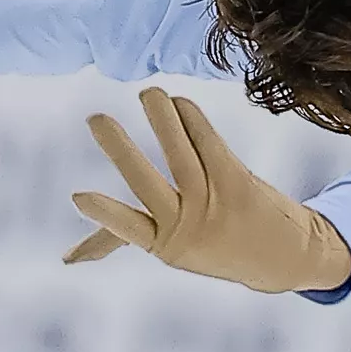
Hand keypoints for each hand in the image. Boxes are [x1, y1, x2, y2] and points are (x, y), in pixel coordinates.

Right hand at [66, 87, 350, 293]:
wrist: (284, 257)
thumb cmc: (213, 246)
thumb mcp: (169, 250)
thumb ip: (119, 240)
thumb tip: (66, 259)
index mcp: (164, 244)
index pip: (128, 230)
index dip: (105, 215)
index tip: (77, 197)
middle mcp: (187, 225)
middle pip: (147, 183)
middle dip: (120, 150)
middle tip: (95, 119)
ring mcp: (213, 202)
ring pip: (180, 155)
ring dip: (162, 120)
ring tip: (147, 93)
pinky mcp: (237, 180)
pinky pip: (209, 143)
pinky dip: (191, 119)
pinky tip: (177, 101)